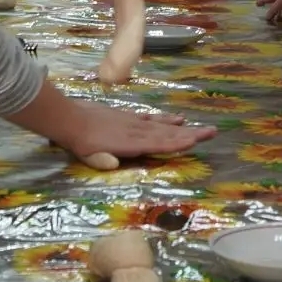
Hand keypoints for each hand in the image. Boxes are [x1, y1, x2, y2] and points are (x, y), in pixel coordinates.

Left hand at [37, 85, 215, 164]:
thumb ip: (100, 160)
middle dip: (190, 134)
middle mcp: (137, 131)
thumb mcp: (87, 156)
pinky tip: (175, 119)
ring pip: (163, 126)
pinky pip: (151, 118)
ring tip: (200, 128)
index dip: (177, 143)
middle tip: (212, 132)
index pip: (158, 144)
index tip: (195, 141)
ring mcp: (134, 123)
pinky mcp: (129, 117)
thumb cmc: (79, 142)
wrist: (70, 118)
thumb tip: (112, 164)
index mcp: (130, 143)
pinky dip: (164, 119)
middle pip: (167, 133)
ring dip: (182, 127)